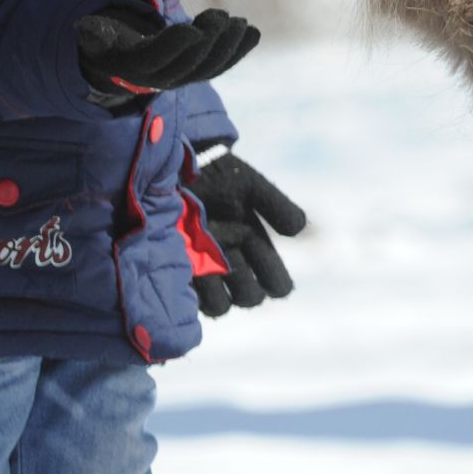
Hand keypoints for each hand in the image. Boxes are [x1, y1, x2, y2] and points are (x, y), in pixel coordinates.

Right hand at [76, 0, 258, 95]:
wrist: (119, 64)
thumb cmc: (108, 40)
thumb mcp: (95, 36)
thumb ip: (92, 33)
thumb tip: (84, 28)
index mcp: (134, 67)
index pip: (156, 59)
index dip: (175, 47)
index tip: (192, 30)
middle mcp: (160, 80)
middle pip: (188, 65)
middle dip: (208, 42)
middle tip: (222, 16)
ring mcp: (182, 79)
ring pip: (209, 68)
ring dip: (229, 47)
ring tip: (242, 23)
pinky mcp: (197, 73)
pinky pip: (220, 66)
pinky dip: (239, 51)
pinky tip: (254, 33)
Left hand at [185, 148, 306, 315]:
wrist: (176, 167)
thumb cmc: (215, 176)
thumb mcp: (249, 185)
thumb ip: (275, 205)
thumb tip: (297, 231)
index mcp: (253, 243)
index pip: (276, 282)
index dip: (276, 281)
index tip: (264, 265)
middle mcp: (231, 261)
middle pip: (250, 298)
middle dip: (246, 289)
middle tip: (232, 263)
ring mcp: (203, 269)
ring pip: (220, 306)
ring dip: (217, 294)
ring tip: (205, 268)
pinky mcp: (175, 272)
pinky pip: (188, 300)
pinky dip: (191, 291)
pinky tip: (185, 267)